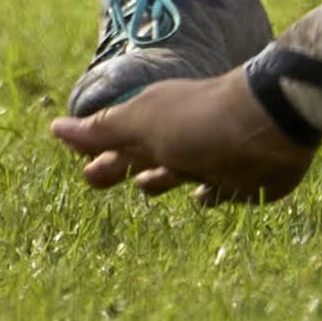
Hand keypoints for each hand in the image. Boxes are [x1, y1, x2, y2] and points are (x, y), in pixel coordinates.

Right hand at [52, 71, 314, 205]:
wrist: (267, 125)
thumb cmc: (197, 122)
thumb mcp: (142, 125)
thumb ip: (103, 130)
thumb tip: (54, 127)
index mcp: (150, 122)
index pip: (113, 138)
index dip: (94, 150)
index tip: (76, 162)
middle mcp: (176, 138)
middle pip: (140, 155)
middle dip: (118, 166)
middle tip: (93, 179)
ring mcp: (207, 157)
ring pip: (174, 171)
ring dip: (158, 179)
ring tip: (144, 186)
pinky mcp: (236, 180)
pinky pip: (214, 190)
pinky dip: (205, 195)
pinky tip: (202, 199)